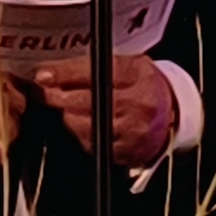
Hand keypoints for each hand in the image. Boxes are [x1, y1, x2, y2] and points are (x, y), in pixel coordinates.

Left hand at [32, 56, 177, 169]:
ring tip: (66, 104)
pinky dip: (79, 131)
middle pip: (86, 101)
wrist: (173, 114)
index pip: (98, 72)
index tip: (45, 74)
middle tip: (42, 90)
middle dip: (57, 95)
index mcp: (138, 76)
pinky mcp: (124, 152)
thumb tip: (54, 70)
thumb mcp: (129, 63)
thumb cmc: (146, 85)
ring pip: (83, 124)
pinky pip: (90, 142)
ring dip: (67, 114)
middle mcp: (137, 104)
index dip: (67, 74)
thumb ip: (94, 64)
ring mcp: (131, 131)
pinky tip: (82, 121)